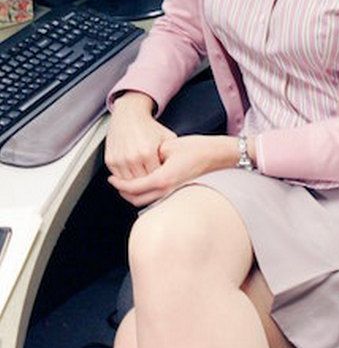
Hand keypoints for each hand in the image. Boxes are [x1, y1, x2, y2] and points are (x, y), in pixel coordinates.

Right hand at [105, 91, 175, 180]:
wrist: (129, 115)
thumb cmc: (149, 127)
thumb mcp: (167, 138)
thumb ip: (171, 155)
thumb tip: (178, 168)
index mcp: (148, 152)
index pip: (155, 178)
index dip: (159, 178)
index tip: (162, 176)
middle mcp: (132, 157)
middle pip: (141, 183)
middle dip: (148, 182)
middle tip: (152, 179)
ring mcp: (120, 160)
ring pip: (128, 183)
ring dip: (135, 182)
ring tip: (143, 176)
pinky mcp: (110, 160)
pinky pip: (118, 176)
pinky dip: (124, 177)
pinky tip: (132, 172)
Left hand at [107, 134, 238, 206]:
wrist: (218, 155)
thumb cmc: (197, 148)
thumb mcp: (170, 145)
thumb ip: (153, 155)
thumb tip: (142, 160)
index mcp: (163, 178)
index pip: (133, 187)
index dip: (119, 184)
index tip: (111, 179)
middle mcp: (167, 191)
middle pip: (136, 199)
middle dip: (123, 192)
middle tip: (116, 183)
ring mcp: (174, 194)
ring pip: (146, 202)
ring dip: (134, 195)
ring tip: (127, 185)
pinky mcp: (179, 193)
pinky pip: (157, 199)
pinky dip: (146, 195)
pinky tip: (145, 186)